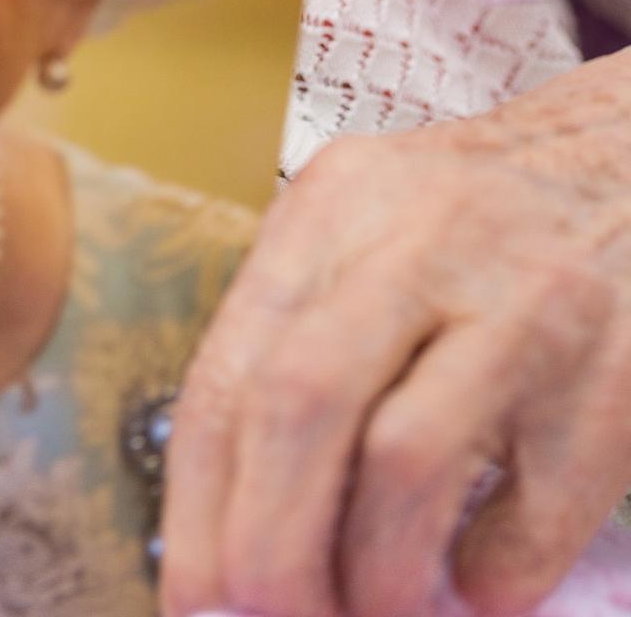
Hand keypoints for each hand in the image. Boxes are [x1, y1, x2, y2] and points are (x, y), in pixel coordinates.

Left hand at [163, 59, 630, 616]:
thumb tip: (229, 527)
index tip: (196, 602)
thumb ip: (300, 345)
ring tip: (374, 609)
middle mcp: (417, 245)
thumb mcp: (371, 233)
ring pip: (404, 463)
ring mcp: (521, 311)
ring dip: (373, 575)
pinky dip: (490, 580)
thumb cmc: (478, 227)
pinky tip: (477, 580)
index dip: (198, 509)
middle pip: (298, 406)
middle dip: (268, 548)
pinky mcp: (609, 387)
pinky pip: (530, 520)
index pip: (231, 370)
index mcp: (334, 209)